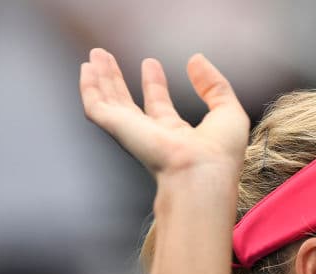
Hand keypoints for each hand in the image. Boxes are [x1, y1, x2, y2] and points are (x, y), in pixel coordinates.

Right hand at [79, 48, 249, 180]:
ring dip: (102, 79)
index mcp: (178, 137)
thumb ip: (214, 85)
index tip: (151, 63)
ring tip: (96, 55)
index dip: (155, 85)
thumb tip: (196, 60)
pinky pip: (96, 107)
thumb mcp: (228, 112)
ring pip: (110, 103)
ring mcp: (133, 134)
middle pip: (128, 104)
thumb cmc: (220, 155)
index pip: (160, 107)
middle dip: (118, 81)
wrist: (201, 175)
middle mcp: (152, 137)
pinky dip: (89, 88)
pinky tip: (87, 69)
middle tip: (109, 58)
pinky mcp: (118, 130)